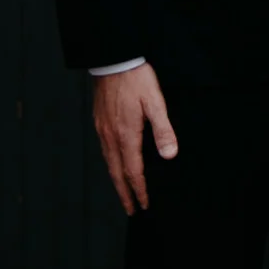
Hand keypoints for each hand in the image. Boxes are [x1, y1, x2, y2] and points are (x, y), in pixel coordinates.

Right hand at [92, 65, 178, 214]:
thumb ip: (163, 129)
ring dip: (116, 180)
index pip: (133, 170)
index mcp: (126, 134)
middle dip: (124, 193)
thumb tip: (170, 155)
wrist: (114, 59)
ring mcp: (102, 129)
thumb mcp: (156, 102)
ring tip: (123, 192)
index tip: (144, 204)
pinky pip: (104, 150)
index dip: (139, 189)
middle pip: (116, 172)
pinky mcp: (99, 121)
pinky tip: (114, 164)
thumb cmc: (136, 79)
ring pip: (108, 162)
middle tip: (130, 209)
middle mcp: (110, 135)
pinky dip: (110, 164)